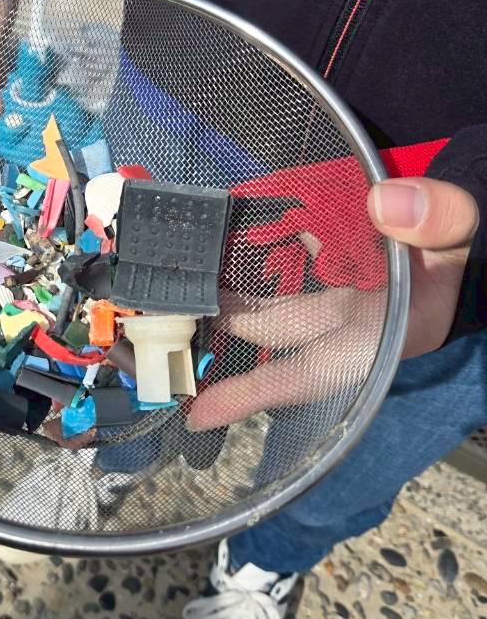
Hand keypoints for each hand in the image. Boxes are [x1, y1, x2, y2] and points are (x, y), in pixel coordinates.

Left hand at [188, 176, 478, 429]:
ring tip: (181, 277)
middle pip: (271, 331)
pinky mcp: (340, 273)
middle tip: (163, 311)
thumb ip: (436, 219)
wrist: (471, 239)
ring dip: (231, 291)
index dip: (252, 396)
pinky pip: (290, 267)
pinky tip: (225, 234)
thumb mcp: (461, 234)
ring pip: (274, 300)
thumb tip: (387, 203)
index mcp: (378, 336)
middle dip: (221, 322)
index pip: (305, 374)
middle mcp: (352, 327)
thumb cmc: (462, 251)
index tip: (197, 415)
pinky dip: (260, 253)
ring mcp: (344, 300)